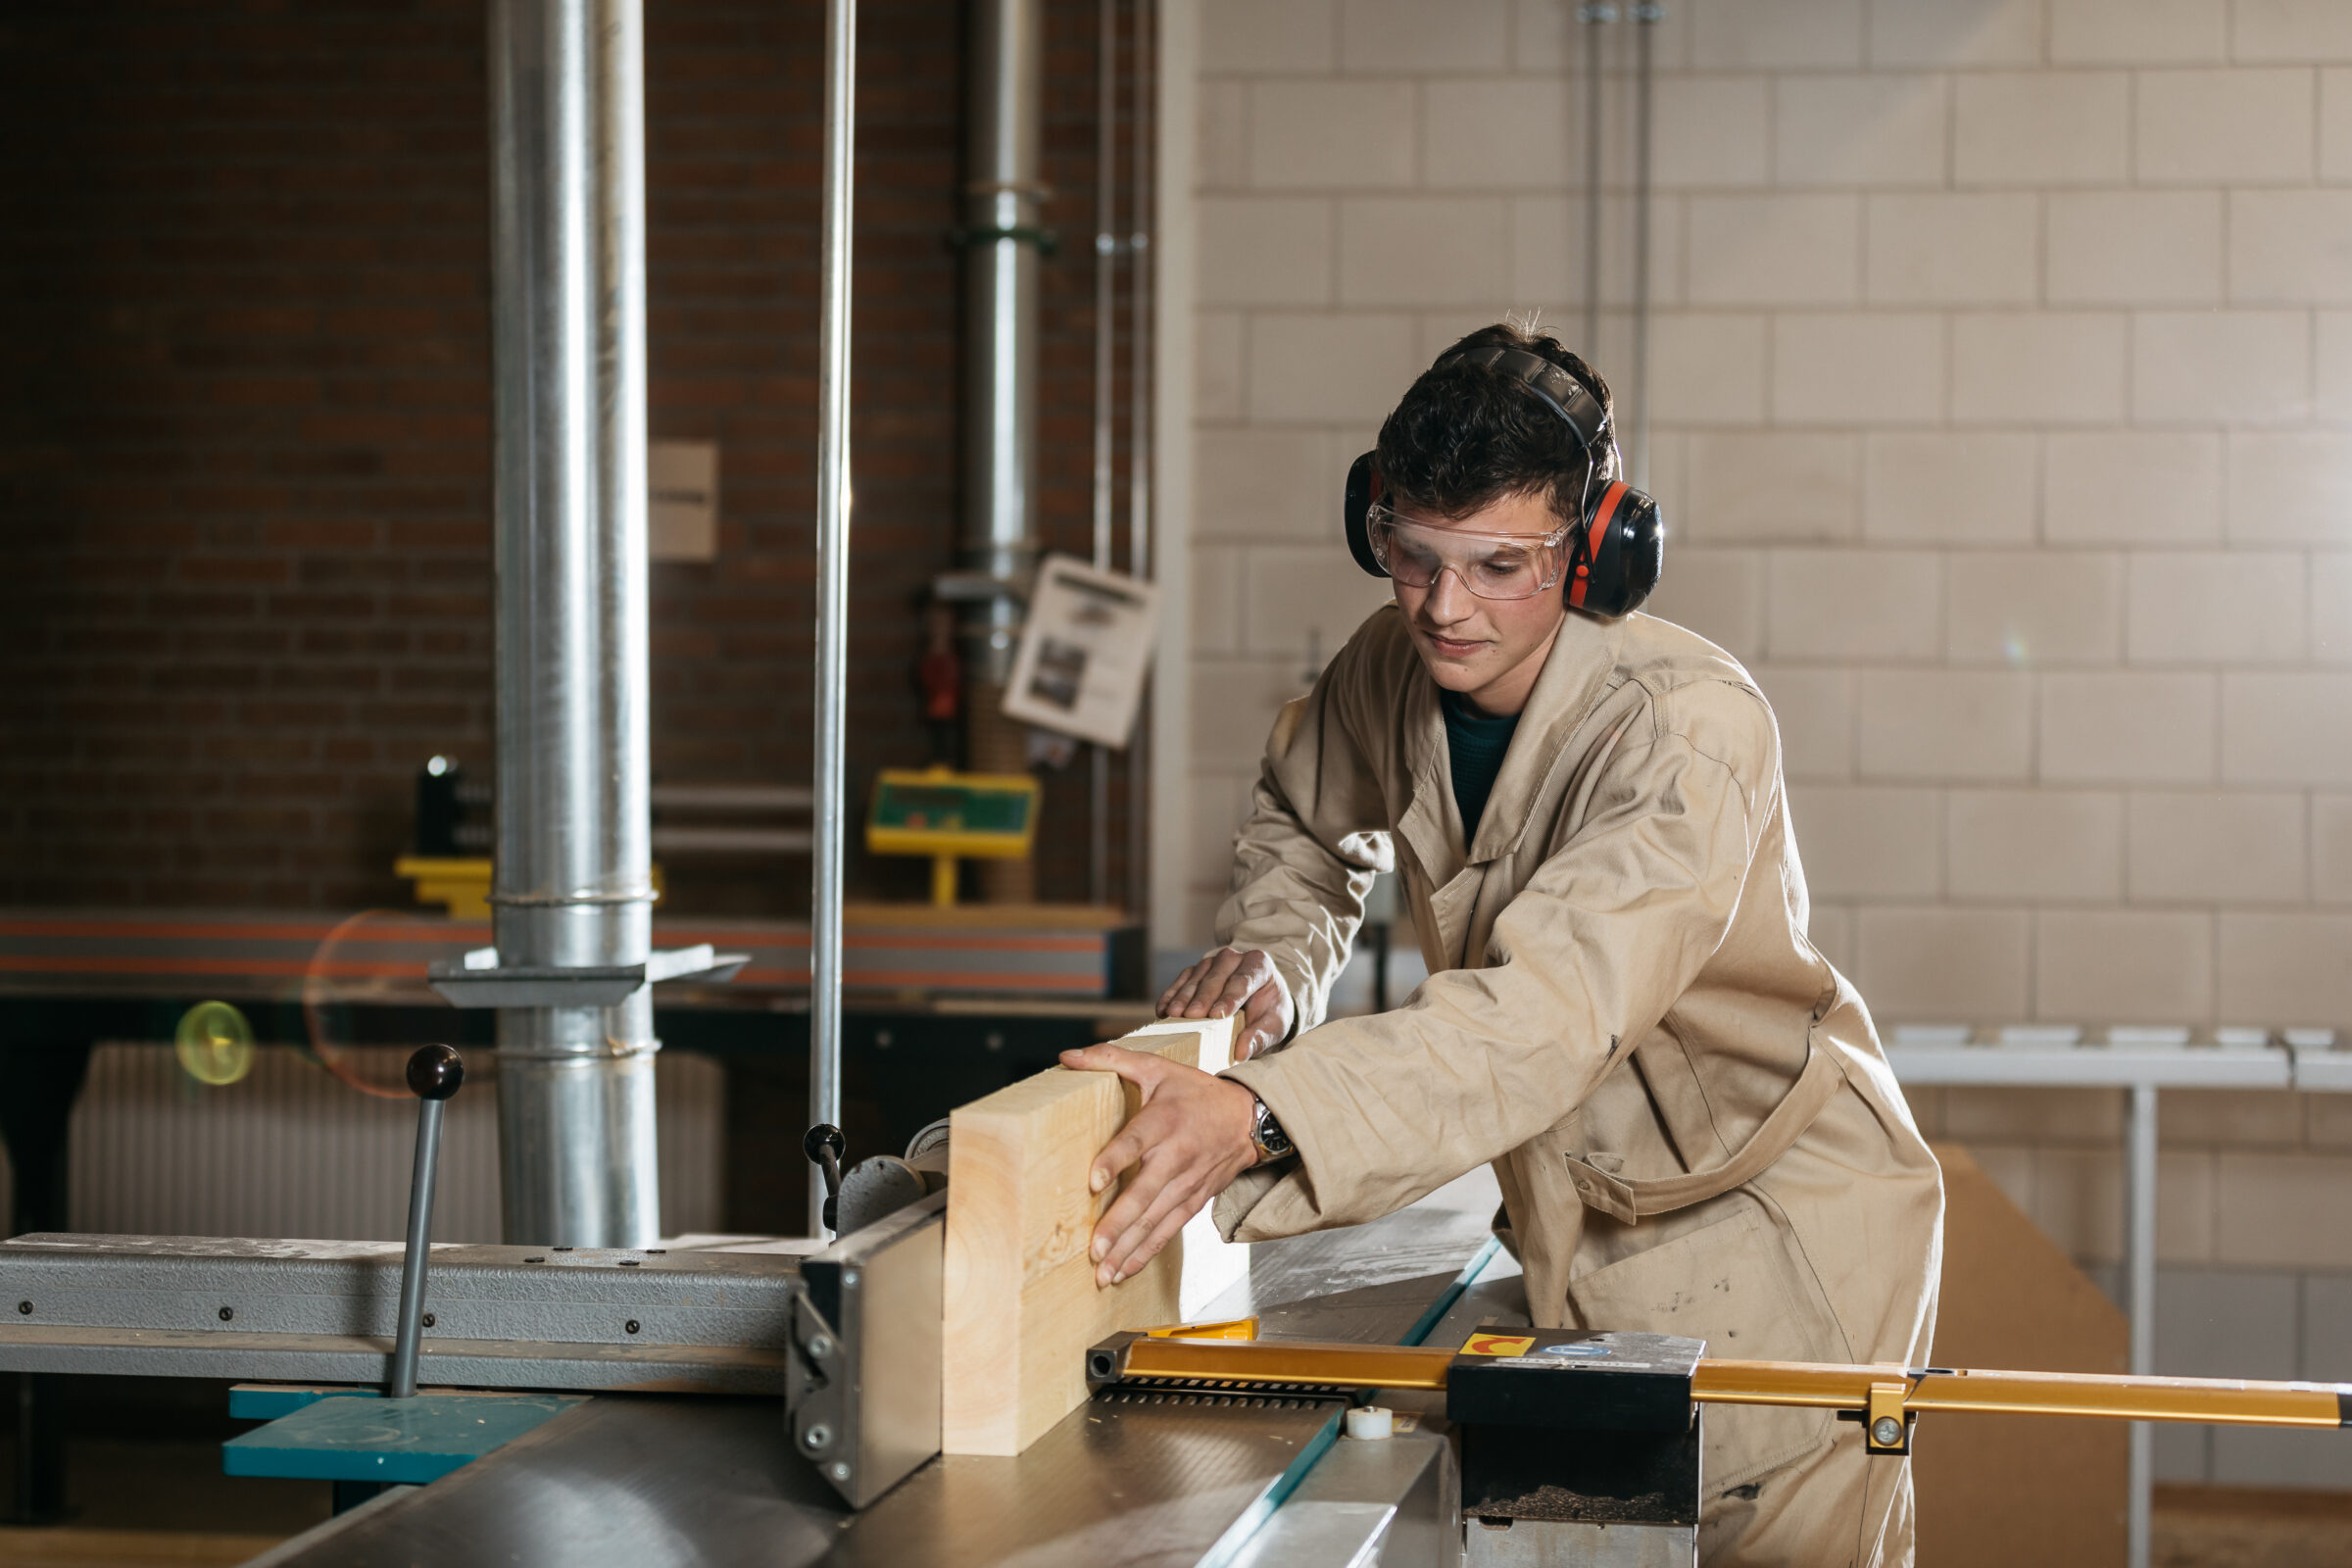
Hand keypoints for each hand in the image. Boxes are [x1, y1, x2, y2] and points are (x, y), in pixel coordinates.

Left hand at [1057, 1043, 1261, 1286]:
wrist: (1249, 1118)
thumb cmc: (1197, 1093)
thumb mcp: (1157, 1067)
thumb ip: (1111, 1059)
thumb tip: (1067, 1057)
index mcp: (1164, 1120)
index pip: (1136, 1142)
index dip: (1115, 1160)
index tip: (1093, 1182)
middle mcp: (1176, 1156)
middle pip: (1144, 1194)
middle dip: (1119, 1224)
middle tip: (1094, 1248)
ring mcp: (1187, 1183)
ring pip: (1155, 1220)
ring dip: (1129, 1248)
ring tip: (1103, 1273)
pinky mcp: (1194, 1200)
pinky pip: (1168, 1230)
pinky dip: (1147, 1252)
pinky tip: (1124, 1269)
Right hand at [1156, 947, 1294, 1061]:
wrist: (1261, 1001)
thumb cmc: (1269, 1012)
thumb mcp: (1274, 1027)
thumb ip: (1260, 1037)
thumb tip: (1241, 1052)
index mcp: (1259, 965)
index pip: (1243, 979)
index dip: (1230, 997)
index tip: (1217, 1015)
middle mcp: (1235, 958)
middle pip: (1217, 976)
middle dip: (1203, 997)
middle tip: (1191, 1016)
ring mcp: (1213, 962)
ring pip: (1197, 976)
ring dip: (1184, 996)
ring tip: (1173, 1015)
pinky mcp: (1196, 970)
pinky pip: (1182, 980)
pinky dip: (1172, 994)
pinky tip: (1163, 1010)